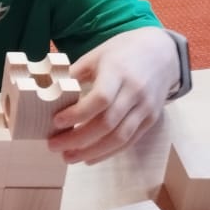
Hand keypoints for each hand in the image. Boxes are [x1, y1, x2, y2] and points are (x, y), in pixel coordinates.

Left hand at [47, 28, 177, 164]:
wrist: (161, 53)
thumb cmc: (122, 52)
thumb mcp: (96, 56)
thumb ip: (75, 74)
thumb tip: (48, 93)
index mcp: (118, 72)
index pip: (100, 99)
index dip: (78, 114)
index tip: (56, 121)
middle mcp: (134, 92)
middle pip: (107, 123)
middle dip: (78, 139)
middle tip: (54, 146)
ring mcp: (145, 108)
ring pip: (119, 138)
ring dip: (92, 151)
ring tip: (68, 157)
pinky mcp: (151, 120)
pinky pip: (129, 141)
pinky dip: (108, 152)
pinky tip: (89, 157)